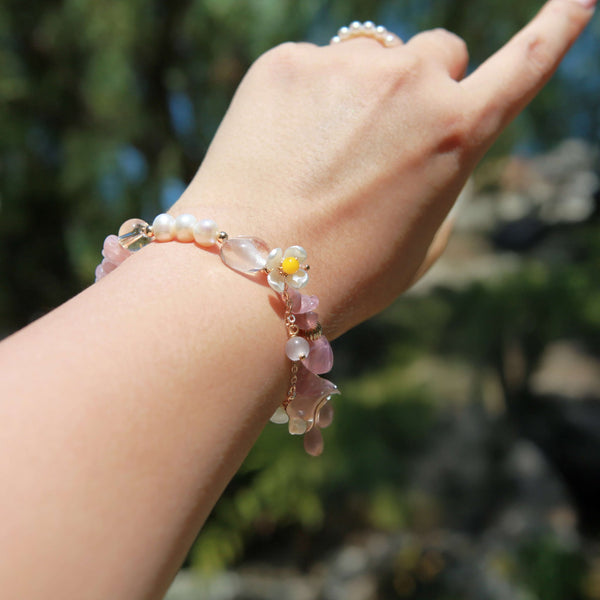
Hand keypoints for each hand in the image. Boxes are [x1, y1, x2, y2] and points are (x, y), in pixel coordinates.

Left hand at [174, 0, 593, 336]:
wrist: (249, 274)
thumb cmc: (345, 273)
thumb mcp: (418, 244)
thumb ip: (437, 179)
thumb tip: (424, 142)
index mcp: (457, 133)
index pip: (525, 65)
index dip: (557, 28)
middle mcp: (412, 83)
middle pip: (436, 53)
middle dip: (421, 86)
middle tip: (383, 136)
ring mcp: (346, 65)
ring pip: (372, 57)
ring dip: (361, 91)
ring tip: (321, 155)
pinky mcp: (286, 62)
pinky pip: (311, 67)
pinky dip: (305, 100)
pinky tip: (282, 149)